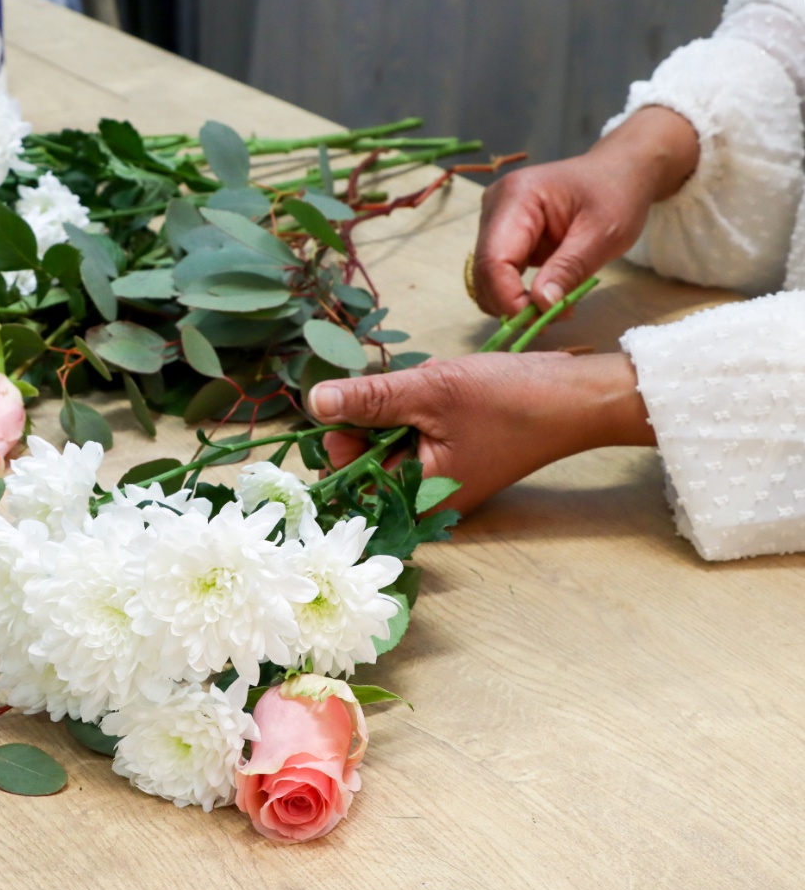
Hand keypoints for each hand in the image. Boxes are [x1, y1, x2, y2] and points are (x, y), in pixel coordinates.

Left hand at [308, 353, 655, 515]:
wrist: (577, 399)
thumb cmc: (511, 400)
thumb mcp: (431, 391)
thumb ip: (369, 399)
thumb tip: (314, 402)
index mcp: (416, 498)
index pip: (347, 479)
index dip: (341, 438)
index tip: (358, 402)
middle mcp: (423, 501)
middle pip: (364, 459)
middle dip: (379, 415)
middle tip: (413, 390)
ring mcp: (438, 483)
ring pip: (389, 441)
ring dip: (402, 406)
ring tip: (437, 388)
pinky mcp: (451, 463)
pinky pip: (415, 435)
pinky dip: (422, 409)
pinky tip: (448, 392)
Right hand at [473, 106, 699, 317]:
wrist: (619, 171)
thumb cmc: (616, 193)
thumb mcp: (604, 234)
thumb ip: (570, 269)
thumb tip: (541, 306)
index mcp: (516, 197)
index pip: (494, 258)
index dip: (507, 296)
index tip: (538, 319)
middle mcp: (495, 207)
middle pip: (484, 271)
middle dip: (512, 304)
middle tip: (553, 319)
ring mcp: (494, 221)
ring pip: (487, 278)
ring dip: (515, 302)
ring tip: (557, 307)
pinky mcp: (502, 236)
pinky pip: (499, 274)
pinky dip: (520, 293)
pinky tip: (550, 294)